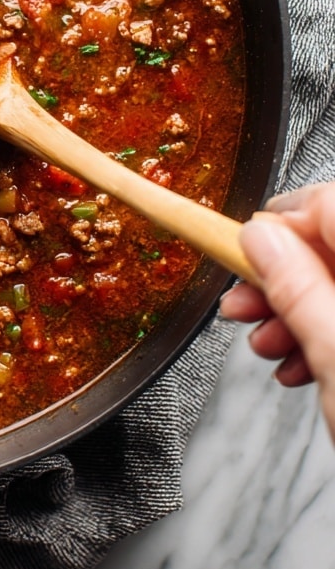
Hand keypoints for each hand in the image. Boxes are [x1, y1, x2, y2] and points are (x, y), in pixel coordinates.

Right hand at [221, 182, 334, 440]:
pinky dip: (327, 334)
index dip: (282, 221)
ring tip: (269, 346)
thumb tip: (261, 239)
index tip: (242, 250)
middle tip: (243, 303)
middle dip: (283, 275)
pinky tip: (302, 363)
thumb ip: (296, 288)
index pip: (331, 204)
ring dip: (299, 310)